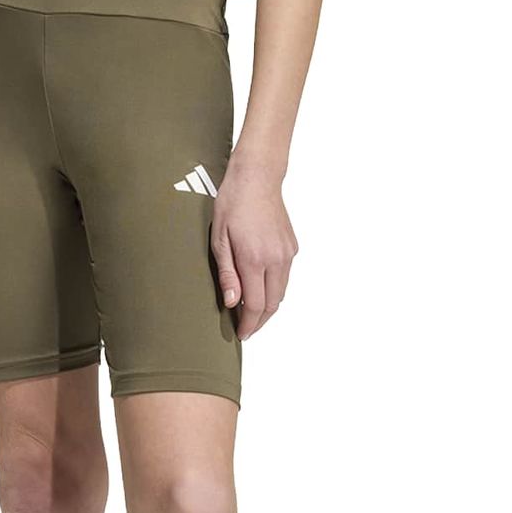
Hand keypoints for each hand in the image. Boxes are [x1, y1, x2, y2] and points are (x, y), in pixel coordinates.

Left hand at [209, 166, 298, 339]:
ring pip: (281, 292)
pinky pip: (285, 277)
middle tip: (245, 330)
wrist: (257, 179)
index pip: (255, 305)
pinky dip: (274, 289)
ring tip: (251, 314)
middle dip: (259, 321)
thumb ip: (227, 274)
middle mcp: (276, 259)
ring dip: (268, 307)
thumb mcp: (219, 240)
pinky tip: (260, 289)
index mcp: (255, 259)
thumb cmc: (233, 203)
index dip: (248, 324)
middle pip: (272, 304)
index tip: (241, 334)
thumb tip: (232, 303)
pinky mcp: (292, 247)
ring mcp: (287, 253)